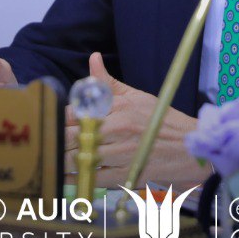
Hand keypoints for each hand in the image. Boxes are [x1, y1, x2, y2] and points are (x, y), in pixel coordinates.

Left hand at [64, 53, 203, 187]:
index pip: (76, 111)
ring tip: (54, 157)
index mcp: (118, 107)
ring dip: (62, 159)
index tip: (52, 121)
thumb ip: (109, 82)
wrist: (190, 147)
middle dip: (56, 139)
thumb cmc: (162, 121)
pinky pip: (91, 178)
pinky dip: (76, 178)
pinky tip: (67, 175)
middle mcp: (118, 129)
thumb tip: (93, 58)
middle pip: (72, 135)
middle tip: (48, 140)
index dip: (60, 118)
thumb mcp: (137, 96)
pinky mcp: (124, 175)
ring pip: (78, 158)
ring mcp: (121, 154)